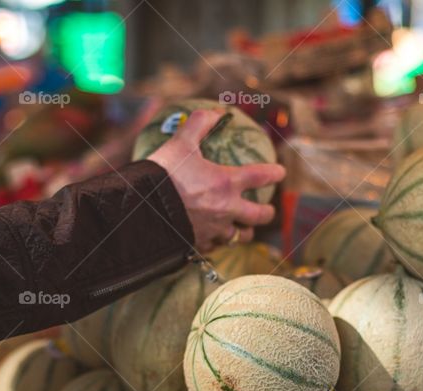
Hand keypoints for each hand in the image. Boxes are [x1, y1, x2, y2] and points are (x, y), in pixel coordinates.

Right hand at [148, 109, 285, 252]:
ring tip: (242, 229)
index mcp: (226, 183)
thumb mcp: (180, 143)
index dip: (274, 173)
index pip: (261, 176)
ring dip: (244, 232)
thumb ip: (199, 124)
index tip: (280, 172)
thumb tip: (216, 111)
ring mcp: (214, 231)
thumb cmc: (163, 175)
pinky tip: (213, 239)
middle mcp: (226, 209)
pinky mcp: (199, 245)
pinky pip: (216, 246)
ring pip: (239, 237)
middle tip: (267, 210)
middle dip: (267, 213)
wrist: (142, 210)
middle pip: (258, 216)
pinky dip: (218, 242)